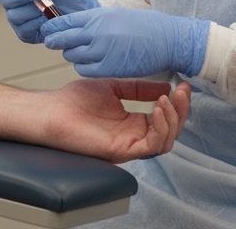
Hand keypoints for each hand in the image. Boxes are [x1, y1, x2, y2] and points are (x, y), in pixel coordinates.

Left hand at [41, 78, 190, 162]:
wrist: (52, 110)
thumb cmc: (74, 101)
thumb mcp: (114, 86)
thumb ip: (139, 88)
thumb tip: (165, 86)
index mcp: (132, 123)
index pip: (165, 118)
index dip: (178, 103)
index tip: (182, 85)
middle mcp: (133, 136)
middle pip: (171, 131)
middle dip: (182, 111)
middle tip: (183, 92)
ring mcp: (128, 145)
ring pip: (165, 141)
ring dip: (173, 120)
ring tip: (168, 101)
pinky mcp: (121, 151)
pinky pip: (151, 147)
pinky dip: (160, 129)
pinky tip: (158, 111)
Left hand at [42, 8, 210, 78]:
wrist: (168, 40)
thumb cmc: (145, 26)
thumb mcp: (116, 15)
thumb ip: (95, 20)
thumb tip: (77, 24)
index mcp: (98, 16)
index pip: (64, 20)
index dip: (52, 26)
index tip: (46, 29)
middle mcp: (97, 31)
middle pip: (63, 38)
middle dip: (55, 41)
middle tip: (51, 42)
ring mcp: (102, 50)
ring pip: (72, 55)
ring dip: (72, 55)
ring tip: (79, 53)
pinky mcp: (109, 67)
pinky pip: (85, 70)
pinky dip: (84, 67)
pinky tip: (90, 65)